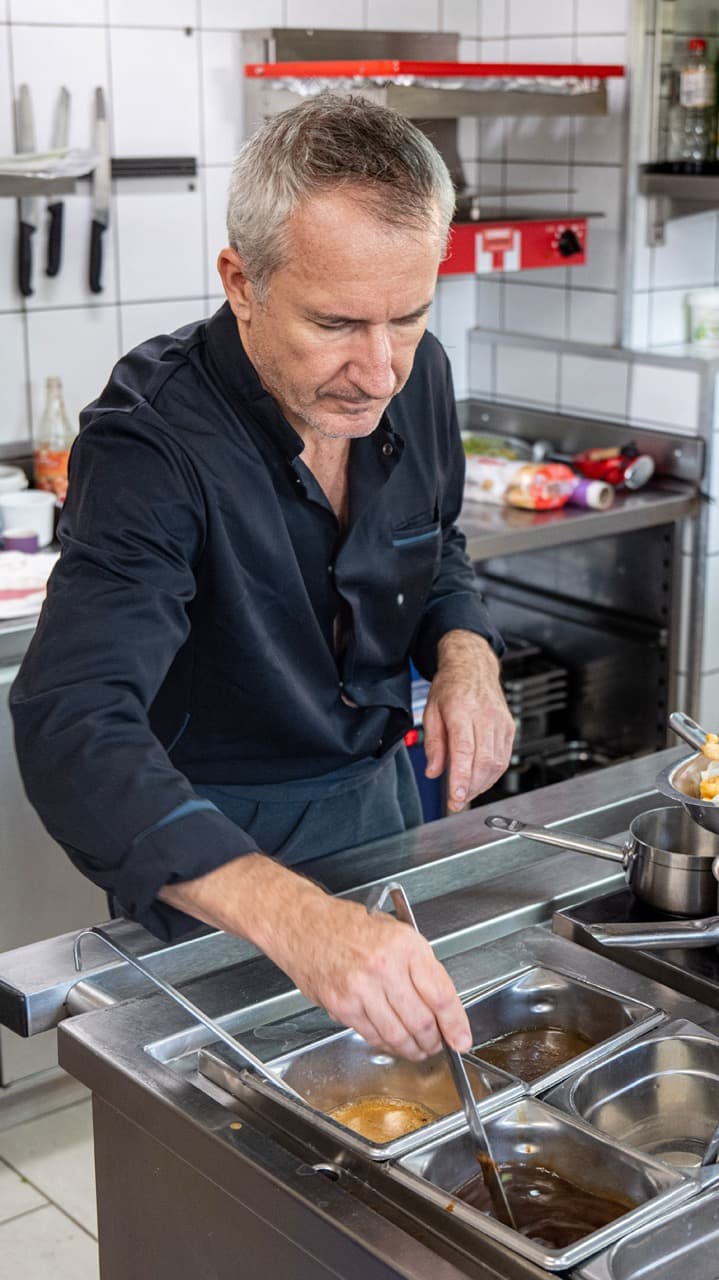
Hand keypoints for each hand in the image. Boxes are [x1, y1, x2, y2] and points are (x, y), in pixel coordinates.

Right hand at [269, 893, 471, 1061]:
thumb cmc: (349, 926)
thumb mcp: (396, 932)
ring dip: (412, 1048)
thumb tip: (444, 1006)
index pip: (440, 995)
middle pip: (421, 1021)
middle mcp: (383, 967)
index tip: (461, 1038)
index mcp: (404, 945)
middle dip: (434, 1041)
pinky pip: (372, 1035)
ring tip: (418, 1048)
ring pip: (397, 1035)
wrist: (305, 925)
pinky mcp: (341, 1005)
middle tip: (438, 1044)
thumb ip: (421, 967)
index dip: (455, 1024)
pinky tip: (392, 1040)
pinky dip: (387, 1044)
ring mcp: (360, 988)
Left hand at [423, 629, 514, 812]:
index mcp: (462, 709)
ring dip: (482, 784)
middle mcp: (485, 715)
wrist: (473, 666)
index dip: (461, 777)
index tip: (456, 797)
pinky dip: (492, 774)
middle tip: (456, 802)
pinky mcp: (509, 727)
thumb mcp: (431, 711)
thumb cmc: (450, 686)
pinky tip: (480, 779)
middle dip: (470, 787)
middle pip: (483, 761)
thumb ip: (433, 744)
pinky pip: (504, 757)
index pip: (464, 750)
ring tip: (466, 793)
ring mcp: (500, 722)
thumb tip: (434, 771)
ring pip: (497, 763)